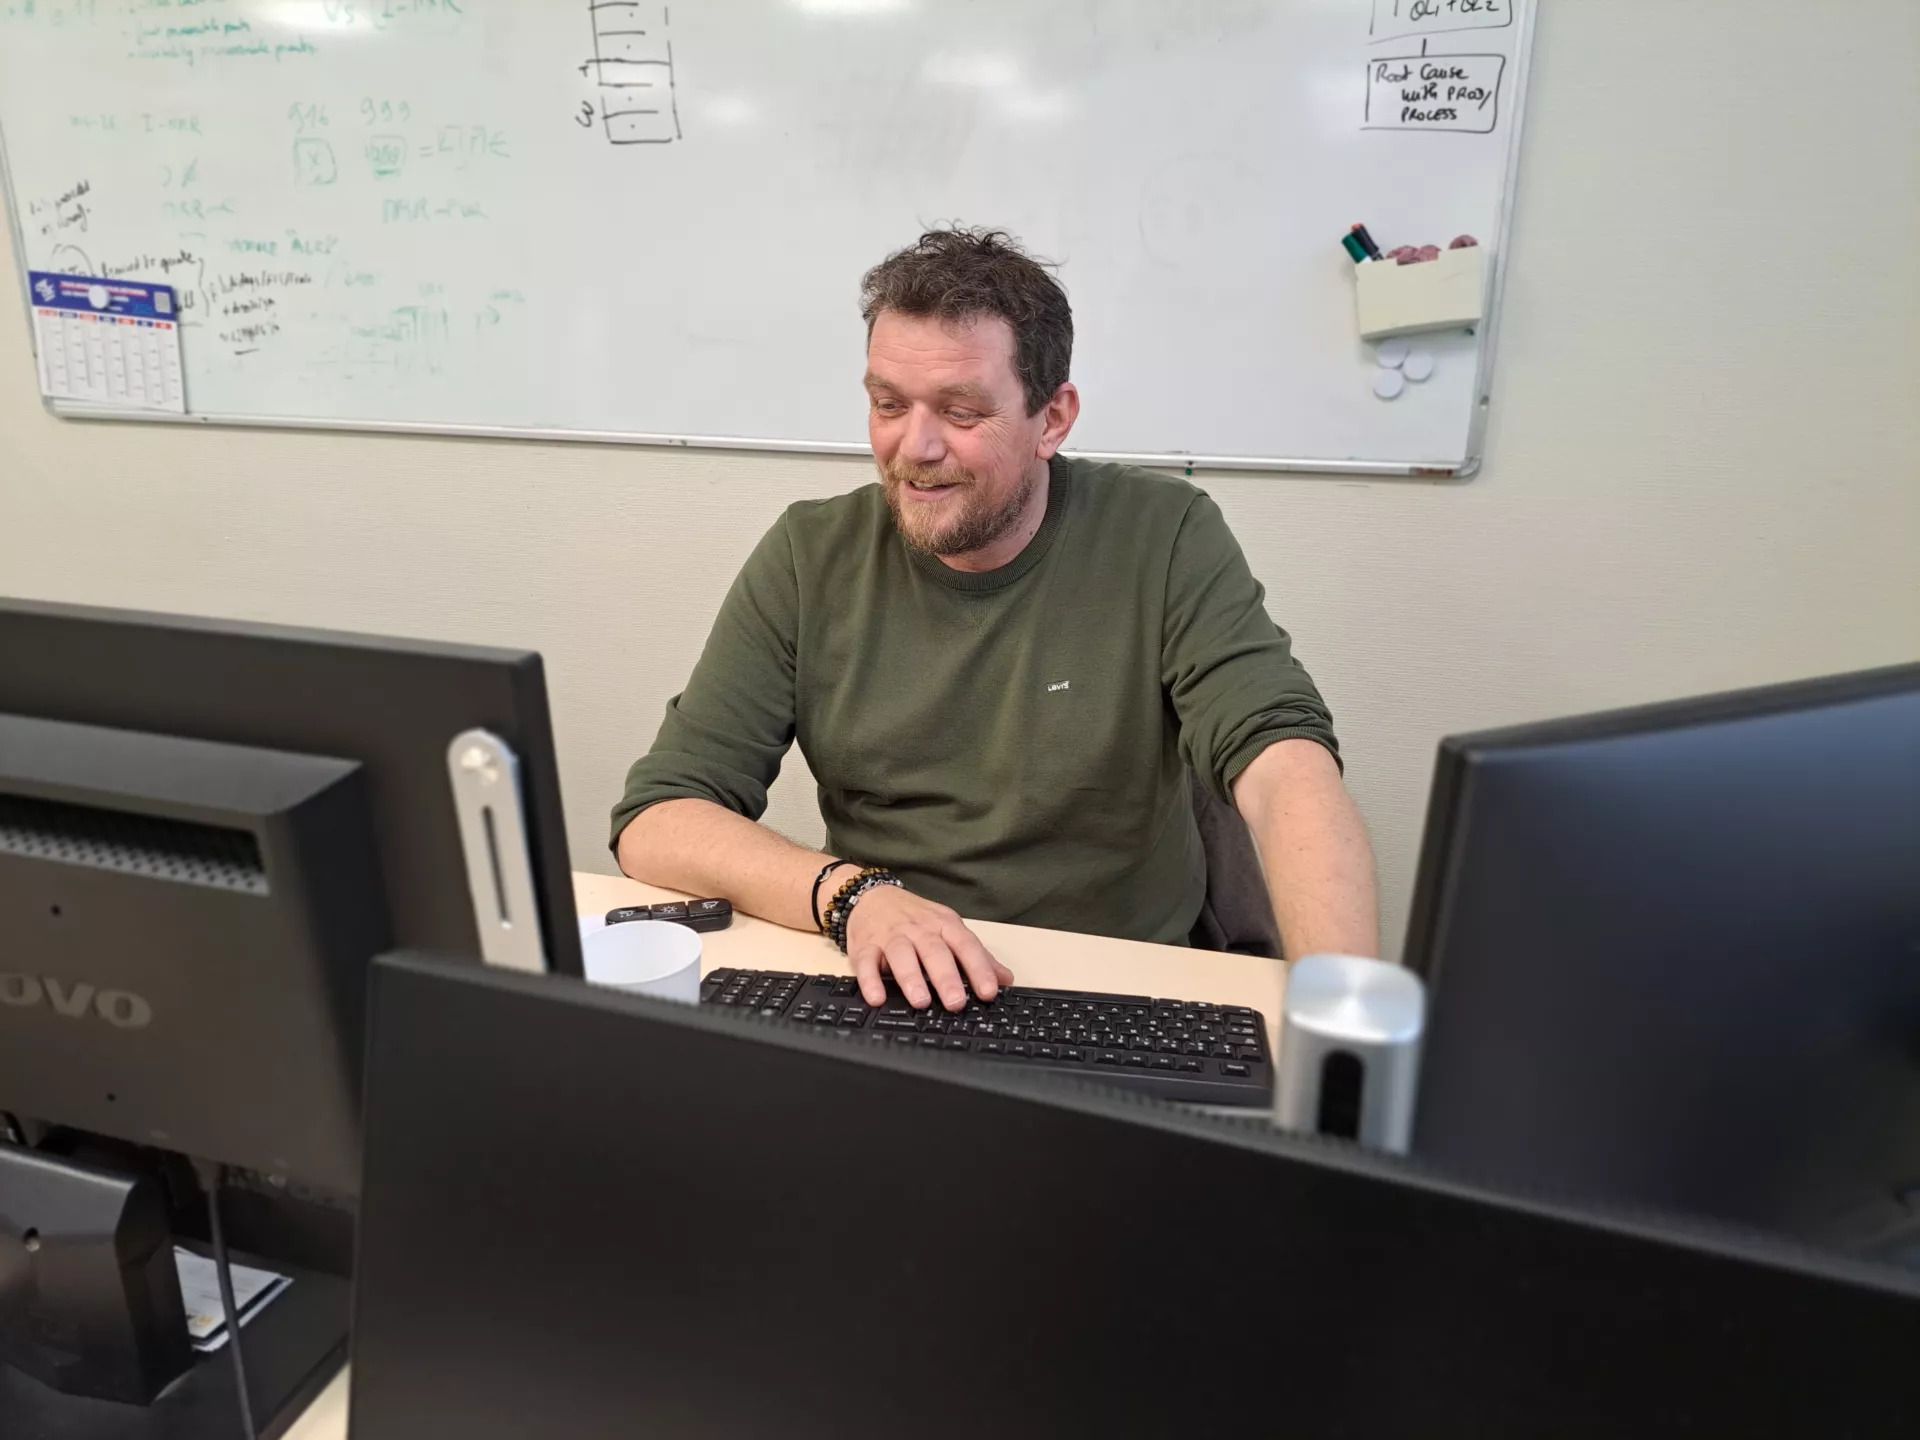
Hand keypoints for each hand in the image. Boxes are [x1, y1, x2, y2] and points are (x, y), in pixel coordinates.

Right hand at [845, 885, 1013, 1011]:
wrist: (871, 895)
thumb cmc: (915, 918)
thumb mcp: (949, 929)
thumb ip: (976, 955)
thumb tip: (1006, 978)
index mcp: (944, 925)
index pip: (965, 946)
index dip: (979, 968)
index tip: (989, 992)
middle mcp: (919, 929)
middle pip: (934, 951)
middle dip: (946, 977)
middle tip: (956, 1003)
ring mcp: (891, 936)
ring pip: (901, 955)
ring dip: (911, 978)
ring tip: (921, 1001)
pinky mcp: (865, 946)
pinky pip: (866, 963)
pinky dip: (870, 980)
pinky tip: (877, 998)